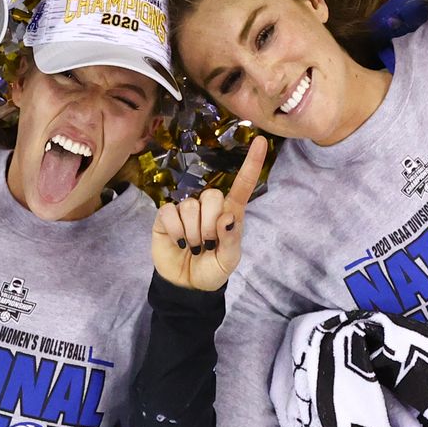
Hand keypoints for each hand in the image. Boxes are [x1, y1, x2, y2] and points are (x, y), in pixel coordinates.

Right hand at [151, 136, 266, 292]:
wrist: (187, 285)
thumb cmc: (212, 269)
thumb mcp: (228, 261)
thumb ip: (231, 240)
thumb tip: (227, 218)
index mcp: (230, 213)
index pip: (242, 185)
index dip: (251, 164)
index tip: (260, 141)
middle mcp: (209, 207)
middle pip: (212, 196)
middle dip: (210, 224)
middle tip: (207, 244)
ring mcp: (187, 209)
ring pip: (191, 205)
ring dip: (192, 233)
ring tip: (193, 246)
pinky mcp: (166, 216)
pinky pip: (170, 212)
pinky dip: (175, 231)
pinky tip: (178, 241)